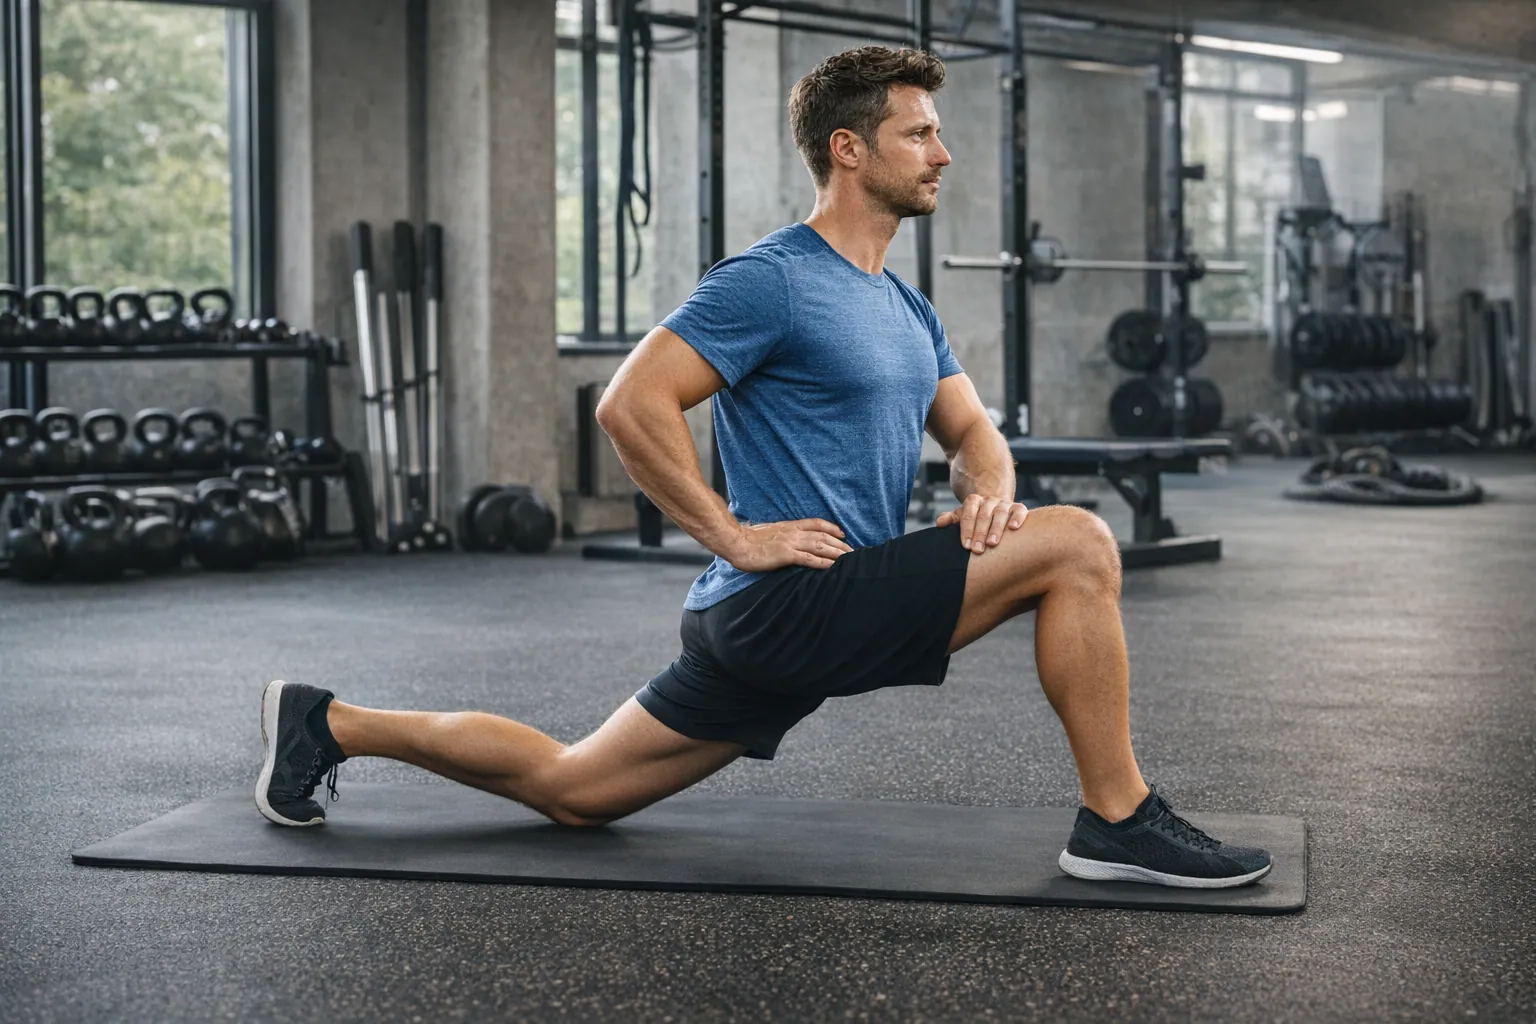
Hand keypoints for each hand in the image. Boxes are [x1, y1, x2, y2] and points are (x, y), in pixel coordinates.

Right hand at [724, 518, 852, 571]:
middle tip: (853, 551)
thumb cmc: (747, 539)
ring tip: (849, 559)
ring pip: (820, 546)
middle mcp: (793, 532)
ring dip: (836, 552)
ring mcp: (790, 543)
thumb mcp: (768, 531)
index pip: (816, 523)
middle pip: (823, 536)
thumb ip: (780, 534)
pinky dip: (823, 562)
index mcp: (789, 526)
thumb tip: (784, 539)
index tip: (842, 534)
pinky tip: (833, 566)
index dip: (831, 528)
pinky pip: (809, 558)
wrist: (736, 542)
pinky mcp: (786, 555)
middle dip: (840, 544)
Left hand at [935, 494, 1027, 554]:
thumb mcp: (962, 516)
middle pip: (983, 516)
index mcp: (973, 501)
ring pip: (1000, 514)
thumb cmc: (976, 518)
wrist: (994, 508)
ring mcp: (1004, 503)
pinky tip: (1013, 528)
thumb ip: (951, 519)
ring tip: (992, 544)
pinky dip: (1017, 518)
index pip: (968, 515)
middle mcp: (989, 501)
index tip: (966, 546)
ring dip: (996, 529)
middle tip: (977, 550)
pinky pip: (1019, 510)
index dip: (966, 530)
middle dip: (979, 533)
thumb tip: (939, 523)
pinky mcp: (1017, 508)